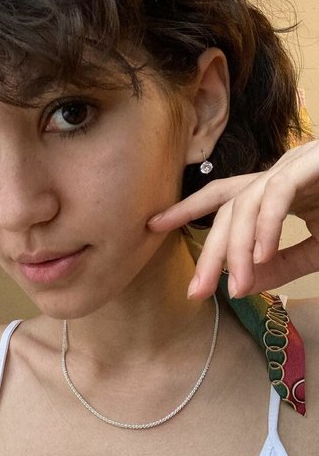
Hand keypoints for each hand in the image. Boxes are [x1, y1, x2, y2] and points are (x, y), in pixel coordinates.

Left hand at [148, 141, 318, 298]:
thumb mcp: (316, 249)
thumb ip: (282, 265)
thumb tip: (242, 285)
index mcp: (274, 193)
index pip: (222, 198)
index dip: (186, 209)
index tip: (153, 225)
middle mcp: (278, 176)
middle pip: (226, 211)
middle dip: (208, 252)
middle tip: (196, 291)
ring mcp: (294, 167)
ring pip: (244, 205)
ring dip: (237, 250)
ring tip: (237, 287)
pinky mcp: (312, 164)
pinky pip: (277, 194)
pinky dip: (266, 227)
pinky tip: (260, 256)